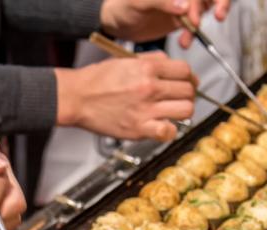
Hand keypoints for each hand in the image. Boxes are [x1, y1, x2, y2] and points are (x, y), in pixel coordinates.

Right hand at [55, 52, 195, 140]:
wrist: (76, 98)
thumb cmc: (96, 81)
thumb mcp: (125, 60)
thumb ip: (150, 59)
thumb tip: (170, 63)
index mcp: (147, 68)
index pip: (184, 70)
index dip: (189, 76)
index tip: (187, 82)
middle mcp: (149, 87)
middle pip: (188, 90)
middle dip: (188, 93)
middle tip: (181, 97)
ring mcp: (145, 109)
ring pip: (186, 110)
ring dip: (183, 110)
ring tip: (174, 111)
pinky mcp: (138, 128)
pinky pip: (168, 132)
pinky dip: (169, 130)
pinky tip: (163, 126)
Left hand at [100, 0, 229, 47]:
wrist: (117, 22)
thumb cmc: (122, 6)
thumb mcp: (138, 2)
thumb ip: (161, 1)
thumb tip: (184, 5)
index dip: (200, 0)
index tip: (194, 16)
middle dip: (204, 9)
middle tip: (194, 25)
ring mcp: (184, 2)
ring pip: (205, 8)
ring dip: (199, 25)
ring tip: (185, 40)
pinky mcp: (183, 17)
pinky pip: (196, 23)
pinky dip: (193, 34)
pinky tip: (184, 42)